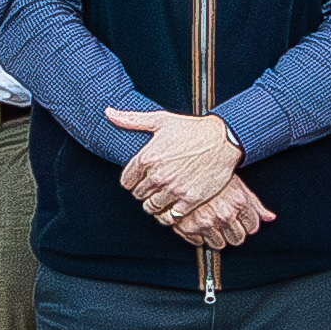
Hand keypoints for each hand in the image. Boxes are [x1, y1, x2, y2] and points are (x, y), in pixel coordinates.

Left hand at [113, 108, 249, 241]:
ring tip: (161, 198)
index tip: (139, 180)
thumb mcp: (160, 120)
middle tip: (152, 188)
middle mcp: (158, 175)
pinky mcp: (191, 200)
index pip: (126, 182)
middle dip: (143, 192)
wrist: (223, 139)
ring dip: (154, 205)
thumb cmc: (192, 129)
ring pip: (152, 208)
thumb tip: (108, 112)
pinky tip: (172, 208)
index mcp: (147, 158)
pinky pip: (171, 217)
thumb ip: (131, 119)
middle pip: (139, 195)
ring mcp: (175, 189)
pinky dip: (168, 216)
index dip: (131, 182)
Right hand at [195, 170, 274, 249]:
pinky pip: (199, 242)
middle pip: (237, 238)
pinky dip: (198, 236)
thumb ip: (255, 204)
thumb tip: (270, 217)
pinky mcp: (187, 226)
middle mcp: (224, 214)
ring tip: (210, 221)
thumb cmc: (209, 173)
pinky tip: (197, 222)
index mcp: (238, 202)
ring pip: (219, 244)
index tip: (239, 218)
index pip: (252, 227)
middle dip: (233, 231)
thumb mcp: (236, 184)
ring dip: (216, 236)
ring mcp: (206, 222)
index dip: (246, 223)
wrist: (180, 168)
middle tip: (224, 219)